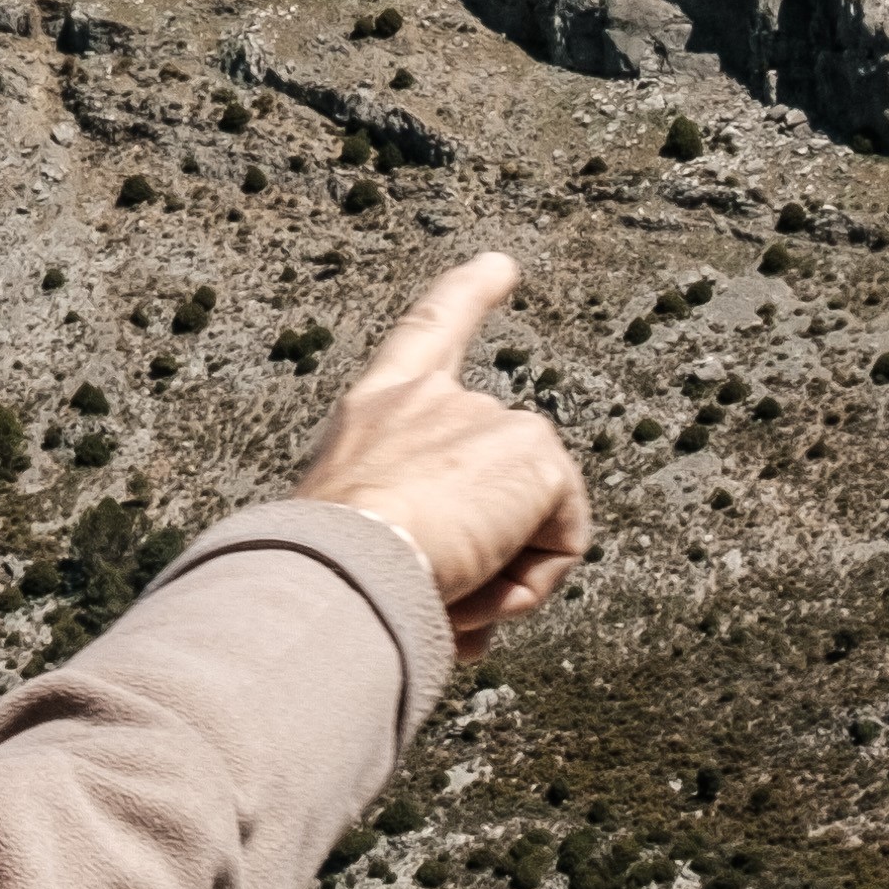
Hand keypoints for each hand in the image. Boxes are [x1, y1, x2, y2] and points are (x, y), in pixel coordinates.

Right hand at [291, 251, 590, 657]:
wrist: (336, 567)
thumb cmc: (325, 572)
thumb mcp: (356, 544)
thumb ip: (415, 554)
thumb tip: (469, 623)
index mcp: (376, 408)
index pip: (427, 335)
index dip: (466, 295)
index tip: (501, 265)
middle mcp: (432, 399)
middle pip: (508, 467)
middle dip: (496, 549)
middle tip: (438, 599)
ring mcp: (489, 419)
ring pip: (535, 518)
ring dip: (503, 575)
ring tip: (446, 595)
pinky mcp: (535, 453)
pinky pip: (564, 540)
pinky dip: (533, 581)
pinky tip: (483, 589)